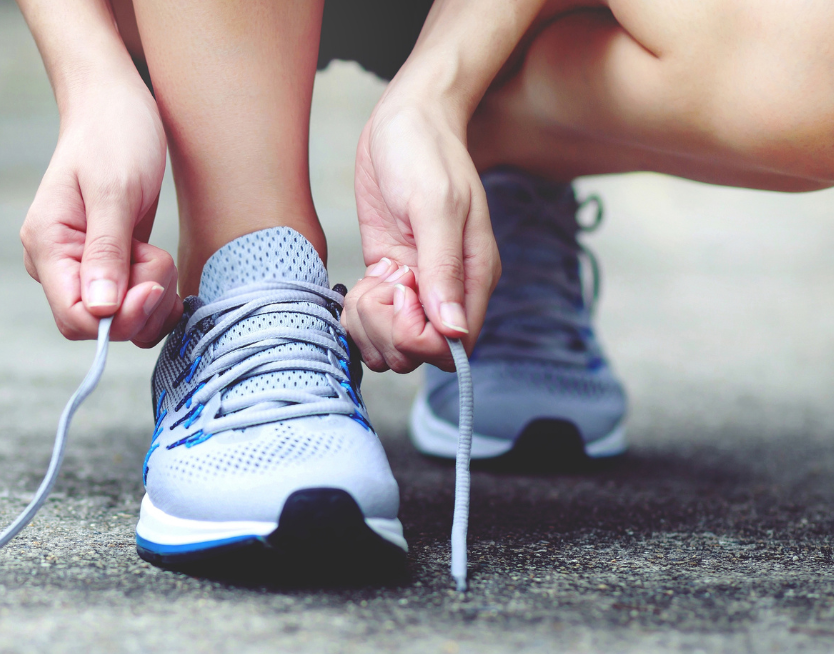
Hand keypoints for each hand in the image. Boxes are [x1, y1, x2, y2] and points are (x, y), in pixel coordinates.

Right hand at [19, 76, 180, 346]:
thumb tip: (102, 310)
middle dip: (141, 305)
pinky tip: (164, 269)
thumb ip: (106, 251)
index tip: (152, 286)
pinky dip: (157, 297)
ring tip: (158, 253)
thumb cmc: (114, 136)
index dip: (118, 319)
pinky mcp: (110, 267)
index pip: (75, 318)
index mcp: (47, 246)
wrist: (117, 107)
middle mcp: (60, 265)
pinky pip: (134, 307)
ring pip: (123, 321)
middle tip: (158, 259)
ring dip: (153, 299)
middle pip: (101, 326)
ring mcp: (84, 268)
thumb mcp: (114, 190)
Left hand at [345, 97, 499, 371]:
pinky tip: (363, 280)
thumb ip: (442, 268)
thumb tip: (451, 330)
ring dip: (369, 323)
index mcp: (474, 277)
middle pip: (418, 353)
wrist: (404, 120)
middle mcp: (448, 290)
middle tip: (382, 282)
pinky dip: (360, 312)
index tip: (400, 291)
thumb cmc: (425, 152)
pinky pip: (373, 322)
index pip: (453, 347)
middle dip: (387, 329)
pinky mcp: (390, 279)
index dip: (417, 336)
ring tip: (371, 280)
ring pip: (392, 345)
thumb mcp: (435, 204)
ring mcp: (417, 287)